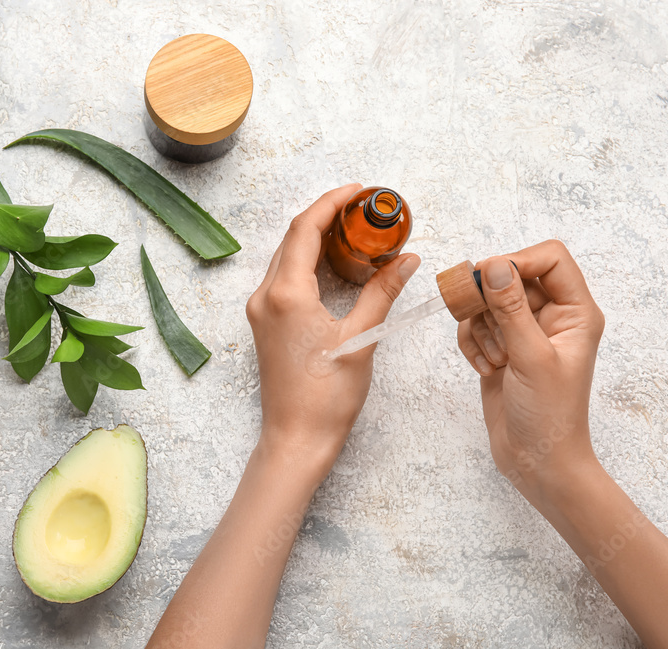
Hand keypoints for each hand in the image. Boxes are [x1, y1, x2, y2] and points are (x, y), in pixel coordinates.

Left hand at [246, 184, 419, 480]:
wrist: (296, 438)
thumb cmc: (326, 397)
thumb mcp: (362, 339)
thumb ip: (382, 292)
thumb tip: (406, 260)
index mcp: (285, 294)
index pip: (305, 229)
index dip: (332, 203)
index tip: (358, 191)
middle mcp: (265, 297)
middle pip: (292, 238)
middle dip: (327, 217)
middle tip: (362, 209)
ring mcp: (260, 311)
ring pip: (286, 257)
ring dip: (316, 238)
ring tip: (354, 230)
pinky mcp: (265, 324)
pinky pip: (284, 278)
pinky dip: (308, 262)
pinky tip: (334, 263)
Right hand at [456, 240, 604, 500]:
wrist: (537, 460)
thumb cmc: (549, 415)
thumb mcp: (531, 358)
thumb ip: (511, 309)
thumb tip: (494, 265)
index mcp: (575, 313)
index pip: (550, 259)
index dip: (517, 261)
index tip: (488, 279)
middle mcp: (552, 316)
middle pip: (511, 276)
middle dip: (490, 300)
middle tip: (482, 323)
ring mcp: (525, 332)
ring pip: (488, 301)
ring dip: (480, 327)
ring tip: (495, 359)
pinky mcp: (502, 347)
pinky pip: (476, 325)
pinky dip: (472, 342)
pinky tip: (485, 368)